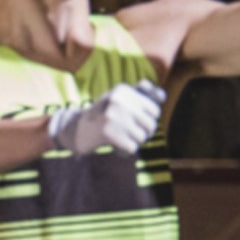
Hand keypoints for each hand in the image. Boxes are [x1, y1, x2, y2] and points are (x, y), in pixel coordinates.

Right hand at [47, 80, 163, 154]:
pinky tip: (117, 145)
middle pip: (151, 124)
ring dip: (135, 142)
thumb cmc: (104, 114)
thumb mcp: (120, 99)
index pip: (154, 109)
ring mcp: (112, 116)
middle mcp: (118, 100)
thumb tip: (162, 96)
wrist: (76, 130)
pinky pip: (132, 147)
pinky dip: (126, 150)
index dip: (149, 119)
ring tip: (122, 138)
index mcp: (123, 89)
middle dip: (144, 132)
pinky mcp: (108, 133)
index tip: (136, 120)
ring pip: (143, 137)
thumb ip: (142, 94)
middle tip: (130, 132)